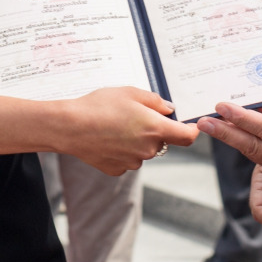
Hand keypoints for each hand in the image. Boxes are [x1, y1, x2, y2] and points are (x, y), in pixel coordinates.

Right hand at [62, 87, 199, 175]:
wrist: (69, 127)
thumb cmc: (99, 106)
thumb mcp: (130, 93)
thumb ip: (155, 101)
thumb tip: (169, 110)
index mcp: (155, 129)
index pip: (187, 137)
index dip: (191, 130)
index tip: (190, 125)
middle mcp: (147, 149)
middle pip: (162, 142)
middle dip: (155, 130)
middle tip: (135, 116)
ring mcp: (132, 162)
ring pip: (144, 151)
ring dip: (138, 141)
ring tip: (115, 125)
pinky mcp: (117, 169)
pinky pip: (128, 159)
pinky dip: (123, 150)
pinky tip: (107, 138)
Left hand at [197, 97, 261, 185]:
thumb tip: (258, 104)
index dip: (241, 118)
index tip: (222, 107)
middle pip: (252, 146)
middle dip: (225, 133)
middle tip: (203, 121)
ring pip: (254, 155)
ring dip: (231, 140)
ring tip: (210, 125)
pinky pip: (261, 159)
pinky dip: (245, 146)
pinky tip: (230, 134)